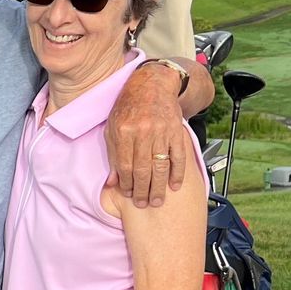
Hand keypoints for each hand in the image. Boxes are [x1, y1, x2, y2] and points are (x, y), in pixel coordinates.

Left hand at [106, 62, 188, 207]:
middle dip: (142, 191)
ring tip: (157, 201)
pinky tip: (175, 186)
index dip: (126, 184)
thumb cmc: (129, 106)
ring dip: (159, 187)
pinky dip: (178, 173)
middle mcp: (143, 132)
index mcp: (124, 131)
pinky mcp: (176, 131)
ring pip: (160, 166)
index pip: (125, 166)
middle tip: (143, 204)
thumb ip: (113, 154)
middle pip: (143, 170)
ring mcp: (162, 132)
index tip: (127, 194)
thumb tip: (112, 182)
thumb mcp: (113, 127)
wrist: (153, 85)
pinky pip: (178, 156)